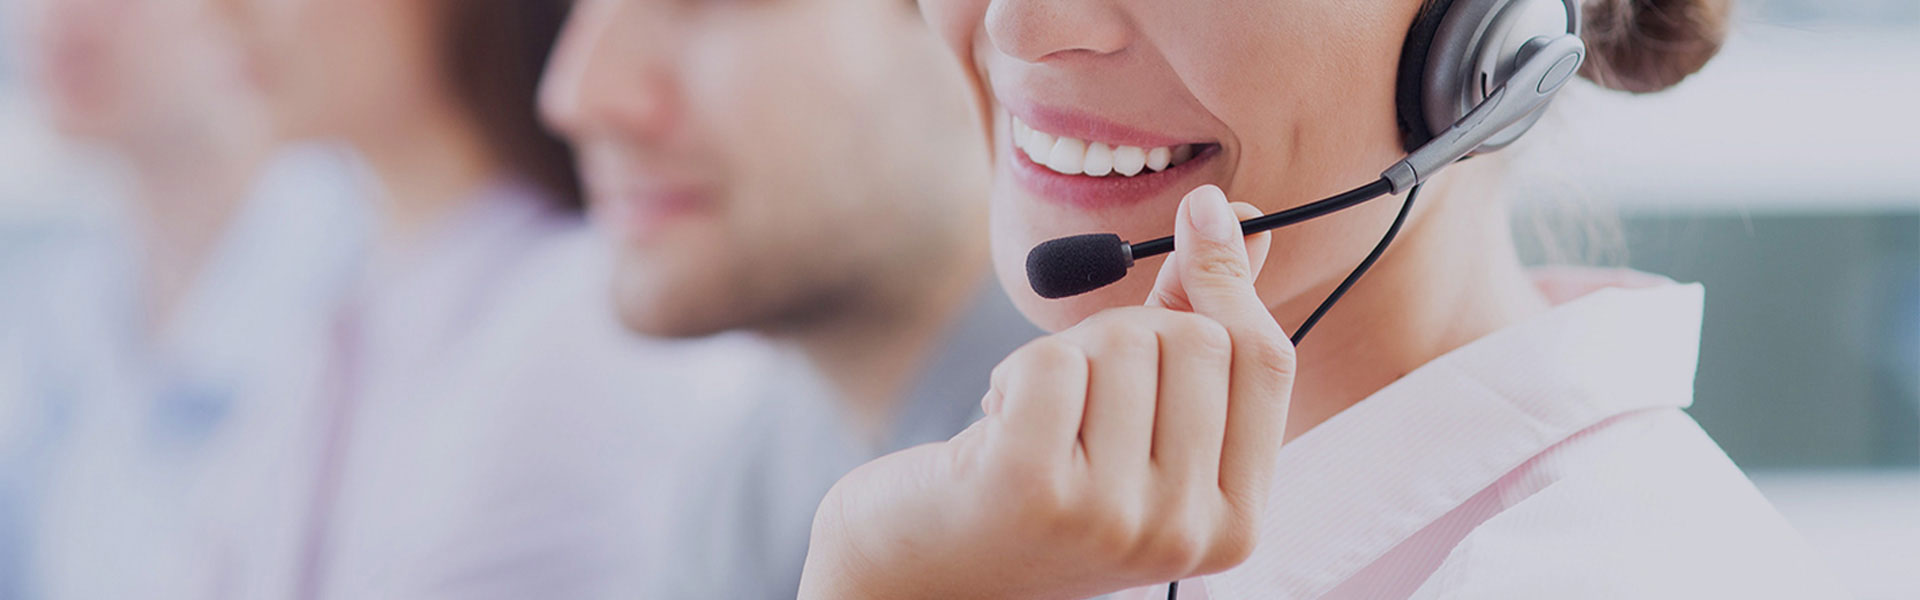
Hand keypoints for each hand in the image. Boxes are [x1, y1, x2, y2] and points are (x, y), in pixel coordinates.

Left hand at [799, 185, 1295, 599]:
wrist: (927, 575)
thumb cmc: (1040, 489)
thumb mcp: (1139, 432)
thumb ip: (1200, 338)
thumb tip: (1241, 221)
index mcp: (1232, 522)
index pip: (1266, 360)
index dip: (1230, 277)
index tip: (1204, 214)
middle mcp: (1183, 531)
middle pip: (1196, 339)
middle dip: (1128, 326)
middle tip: (1078, 386)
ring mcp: (1112, 516)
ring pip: (1122, 339)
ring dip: (1066, 353)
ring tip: (1036, 418)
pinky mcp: (1034, 489)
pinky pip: (1052, 360)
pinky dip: (1017, 369)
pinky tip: (998, 421)